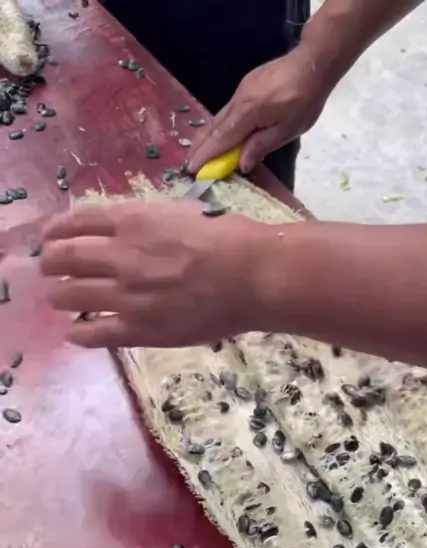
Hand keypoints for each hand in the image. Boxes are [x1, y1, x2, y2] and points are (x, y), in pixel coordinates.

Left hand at [41, 199, 267, 348]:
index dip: (55, 230)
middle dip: (50, 263)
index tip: (50, 238)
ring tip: (59, 298)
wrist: (252, 276)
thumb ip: (147, 220)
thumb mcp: (181, 213)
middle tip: (51, 269)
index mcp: (132, 221)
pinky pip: (91, 333)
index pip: (75, 222)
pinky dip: (77, 332)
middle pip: (63, 257)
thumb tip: (126, 229)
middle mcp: (120, 255)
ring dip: (57, 295)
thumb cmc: (229, 239)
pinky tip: (75, 332)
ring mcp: (126, 294)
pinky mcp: (137, 328)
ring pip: (68, 294)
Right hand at [188, 43, 326, 175]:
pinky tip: (218, 134)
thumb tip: (240, 164)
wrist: (312, 63)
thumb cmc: (305, 100)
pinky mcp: (245, 86)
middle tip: (187, 164)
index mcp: (248, 112)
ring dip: (206, 136)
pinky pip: (227, 110)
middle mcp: (238, 100)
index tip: (192, 169)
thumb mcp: (288, 130)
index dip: (206, 155)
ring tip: (198, 152)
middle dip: (200, 147)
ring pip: (218, 118)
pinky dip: (218, 125)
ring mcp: (240, 91)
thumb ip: (262, 146)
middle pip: (214, 127)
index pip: (222, 138)